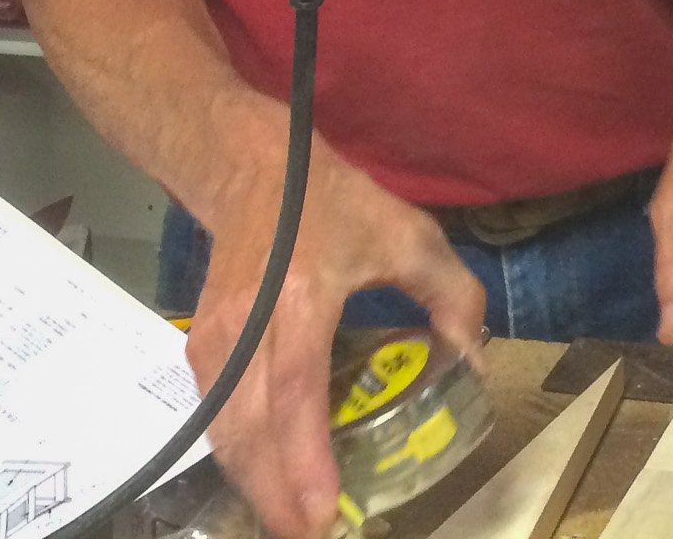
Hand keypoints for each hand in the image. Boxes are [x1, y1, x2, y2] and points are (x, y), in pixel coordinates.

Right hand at [186, 132, 484, 538]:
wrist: (254, 170)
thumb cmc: (336, 203)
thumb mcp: (409, 235)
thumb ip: (452, 296)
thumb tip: (475, 365)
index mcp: (301, 296)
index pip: (296, 392)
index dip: (305, 459)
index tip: (324, 513)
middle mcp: (247, 326)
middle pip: (251, 432)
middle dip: (278, 498)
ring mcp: (212, 340)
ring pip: (226, 434)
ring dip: (257, 487)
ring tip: (295, 523)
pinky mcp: (197, 349)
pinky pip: (216, 419)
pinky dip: (241, 459)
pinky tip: (271, 482)